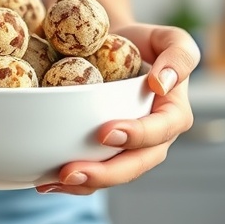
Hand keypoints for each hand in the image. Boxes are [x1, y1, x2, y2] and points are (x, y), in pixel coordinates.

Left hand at [37, 23, 200, 194]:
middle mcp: (154, 139)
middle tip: (70, 172)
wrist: (111, 46)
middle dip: (104, 173)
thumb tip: (161, 83)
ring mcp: (128, 150)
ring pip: (110, 176)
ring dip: (83, 184)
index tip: (106, 132)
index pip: (160, 130)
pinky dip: (69, 182)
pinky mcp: (104, 154)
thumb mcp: (170, 39)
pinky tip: (44, 182)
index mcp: (173, 114)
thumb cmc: (141, 42)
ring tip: (52, 182)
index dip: (136, 135)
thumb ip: (180, 55)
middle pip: (134, 165)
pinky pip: (91, 172)